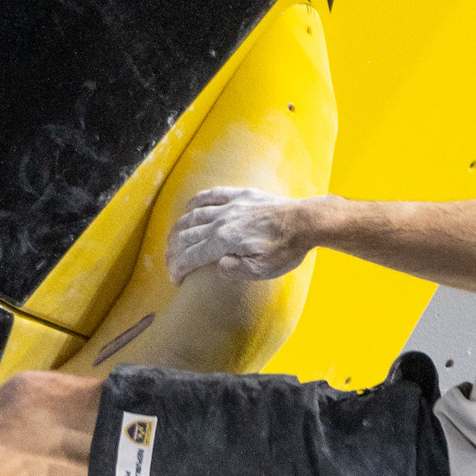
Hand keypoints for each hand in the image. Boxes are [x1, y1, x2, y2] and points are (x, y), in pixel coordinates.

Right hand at [165, 188, 314, 285]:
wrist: (305, 221)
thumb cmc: (286, 248)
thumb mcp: (264, 270)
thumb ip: (237, 271)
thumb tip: (217, 266)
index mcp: (225, 240)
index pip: (190, 256)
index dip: (177, 268)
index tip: (175, 279)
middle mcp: (222, 220)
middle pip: (186, 235)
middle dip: (173, 252)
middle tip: (170, 263)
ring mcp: (230, 206)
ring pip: (193, 215)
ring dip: (178, 229)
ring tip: (172, 241)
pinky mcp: (240, 195)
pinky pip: (210, 195)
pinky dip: (195, 202)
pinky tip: (189, 208)